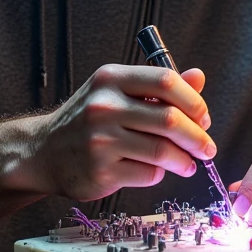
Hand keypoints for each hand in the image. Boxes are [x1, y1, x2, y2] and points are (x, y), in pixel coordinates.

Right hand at [27, 63, 214, 202]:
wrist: (44, 152)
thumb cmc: (87, 120)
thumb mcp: (117, 92)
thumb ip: (158, 87)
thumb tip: (199, 77)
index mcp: (111, 79)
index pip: (166, 81)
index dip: (194, 101)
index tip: (203, 117)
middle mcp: (104, 106)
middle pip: (169, 119)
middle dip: (197, 137)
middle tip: (207, 147)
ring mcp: (100, 140)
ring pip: (162, 151)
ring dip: (184, 161)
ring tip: (188, 164)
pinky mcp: (101, 171)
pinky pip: (148, 174)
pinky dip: (159, 174)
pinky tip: (156, 171)